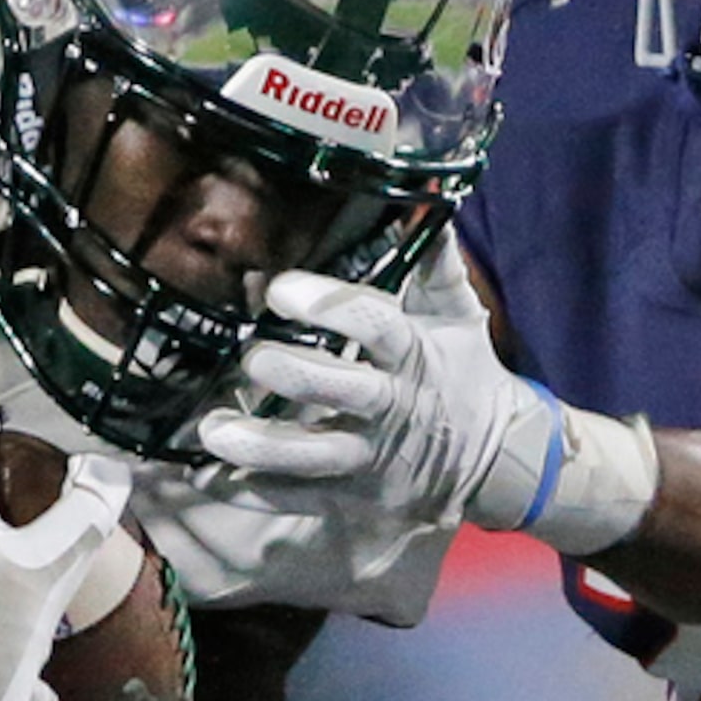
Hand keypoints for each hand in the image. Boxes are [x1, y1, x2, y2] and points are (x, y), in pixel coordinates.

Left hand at [194, 268, 554, 532]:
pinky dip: (252, 490)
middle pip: (342, 390)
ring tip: (211, 430)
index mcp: (413, 354)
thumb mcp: (458, 315)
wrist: (494, 458)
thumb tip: (420, 202)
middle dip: (292, 375)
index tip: (280, 289)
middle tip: (250, 357)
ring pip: (313, 455)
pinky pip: (299, 497)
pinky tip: (206, 475)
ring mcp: (371, 456)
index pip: (374, 325)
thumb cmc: (463, 372)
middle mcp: (391, 406)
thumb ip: (435, 264)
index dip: (329, 305)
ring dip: (260, 445)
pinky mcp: (354, 494)